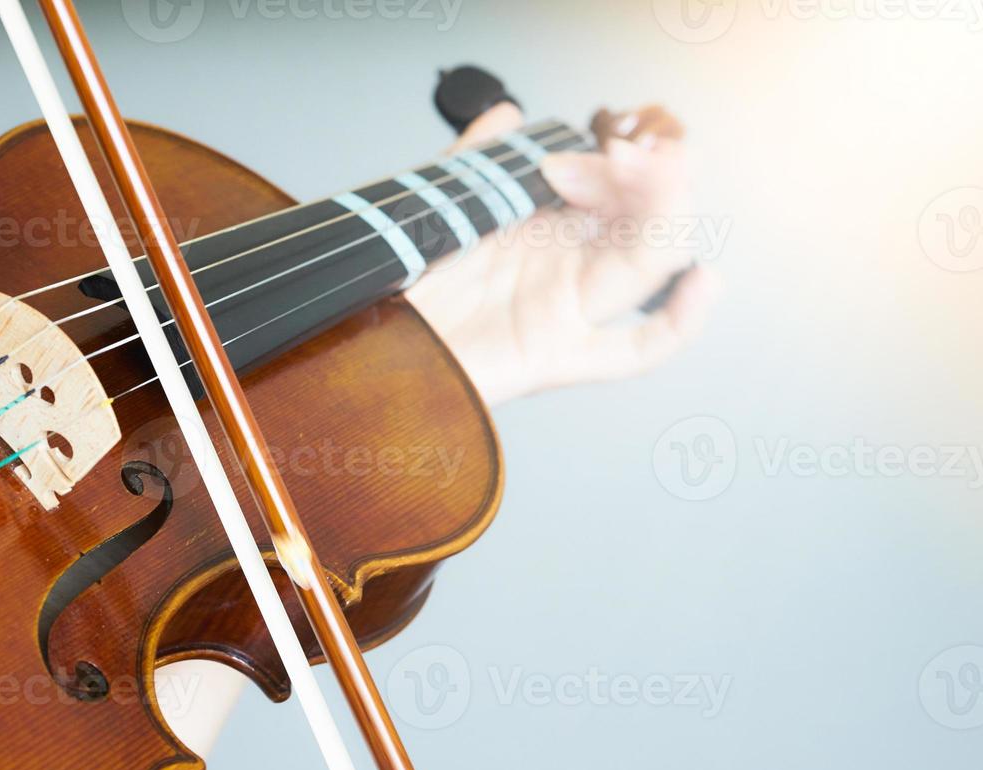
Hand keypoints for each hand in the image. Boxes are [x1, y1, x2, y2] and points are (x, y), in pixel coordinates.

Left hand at [406, 103, 721, 406]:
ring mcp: (567, 313)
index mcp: (549, 230)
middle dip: (653, 180)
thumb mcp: (440, 199)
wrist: (366, 333)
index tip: (614, 139)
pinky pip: (633, 353)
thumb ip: (474, 156)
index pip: (620, 189)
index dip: (629, 161)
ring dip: (663, 217)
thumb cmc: (403, 275)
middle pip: (644, 223)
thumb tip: (507, 113)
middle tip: (633, 153)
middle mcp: (567, 270)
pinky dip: (678, 324)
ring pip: (646, 268)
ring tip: (654, 176)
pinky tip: (702, 283)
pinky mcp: (556, 357)